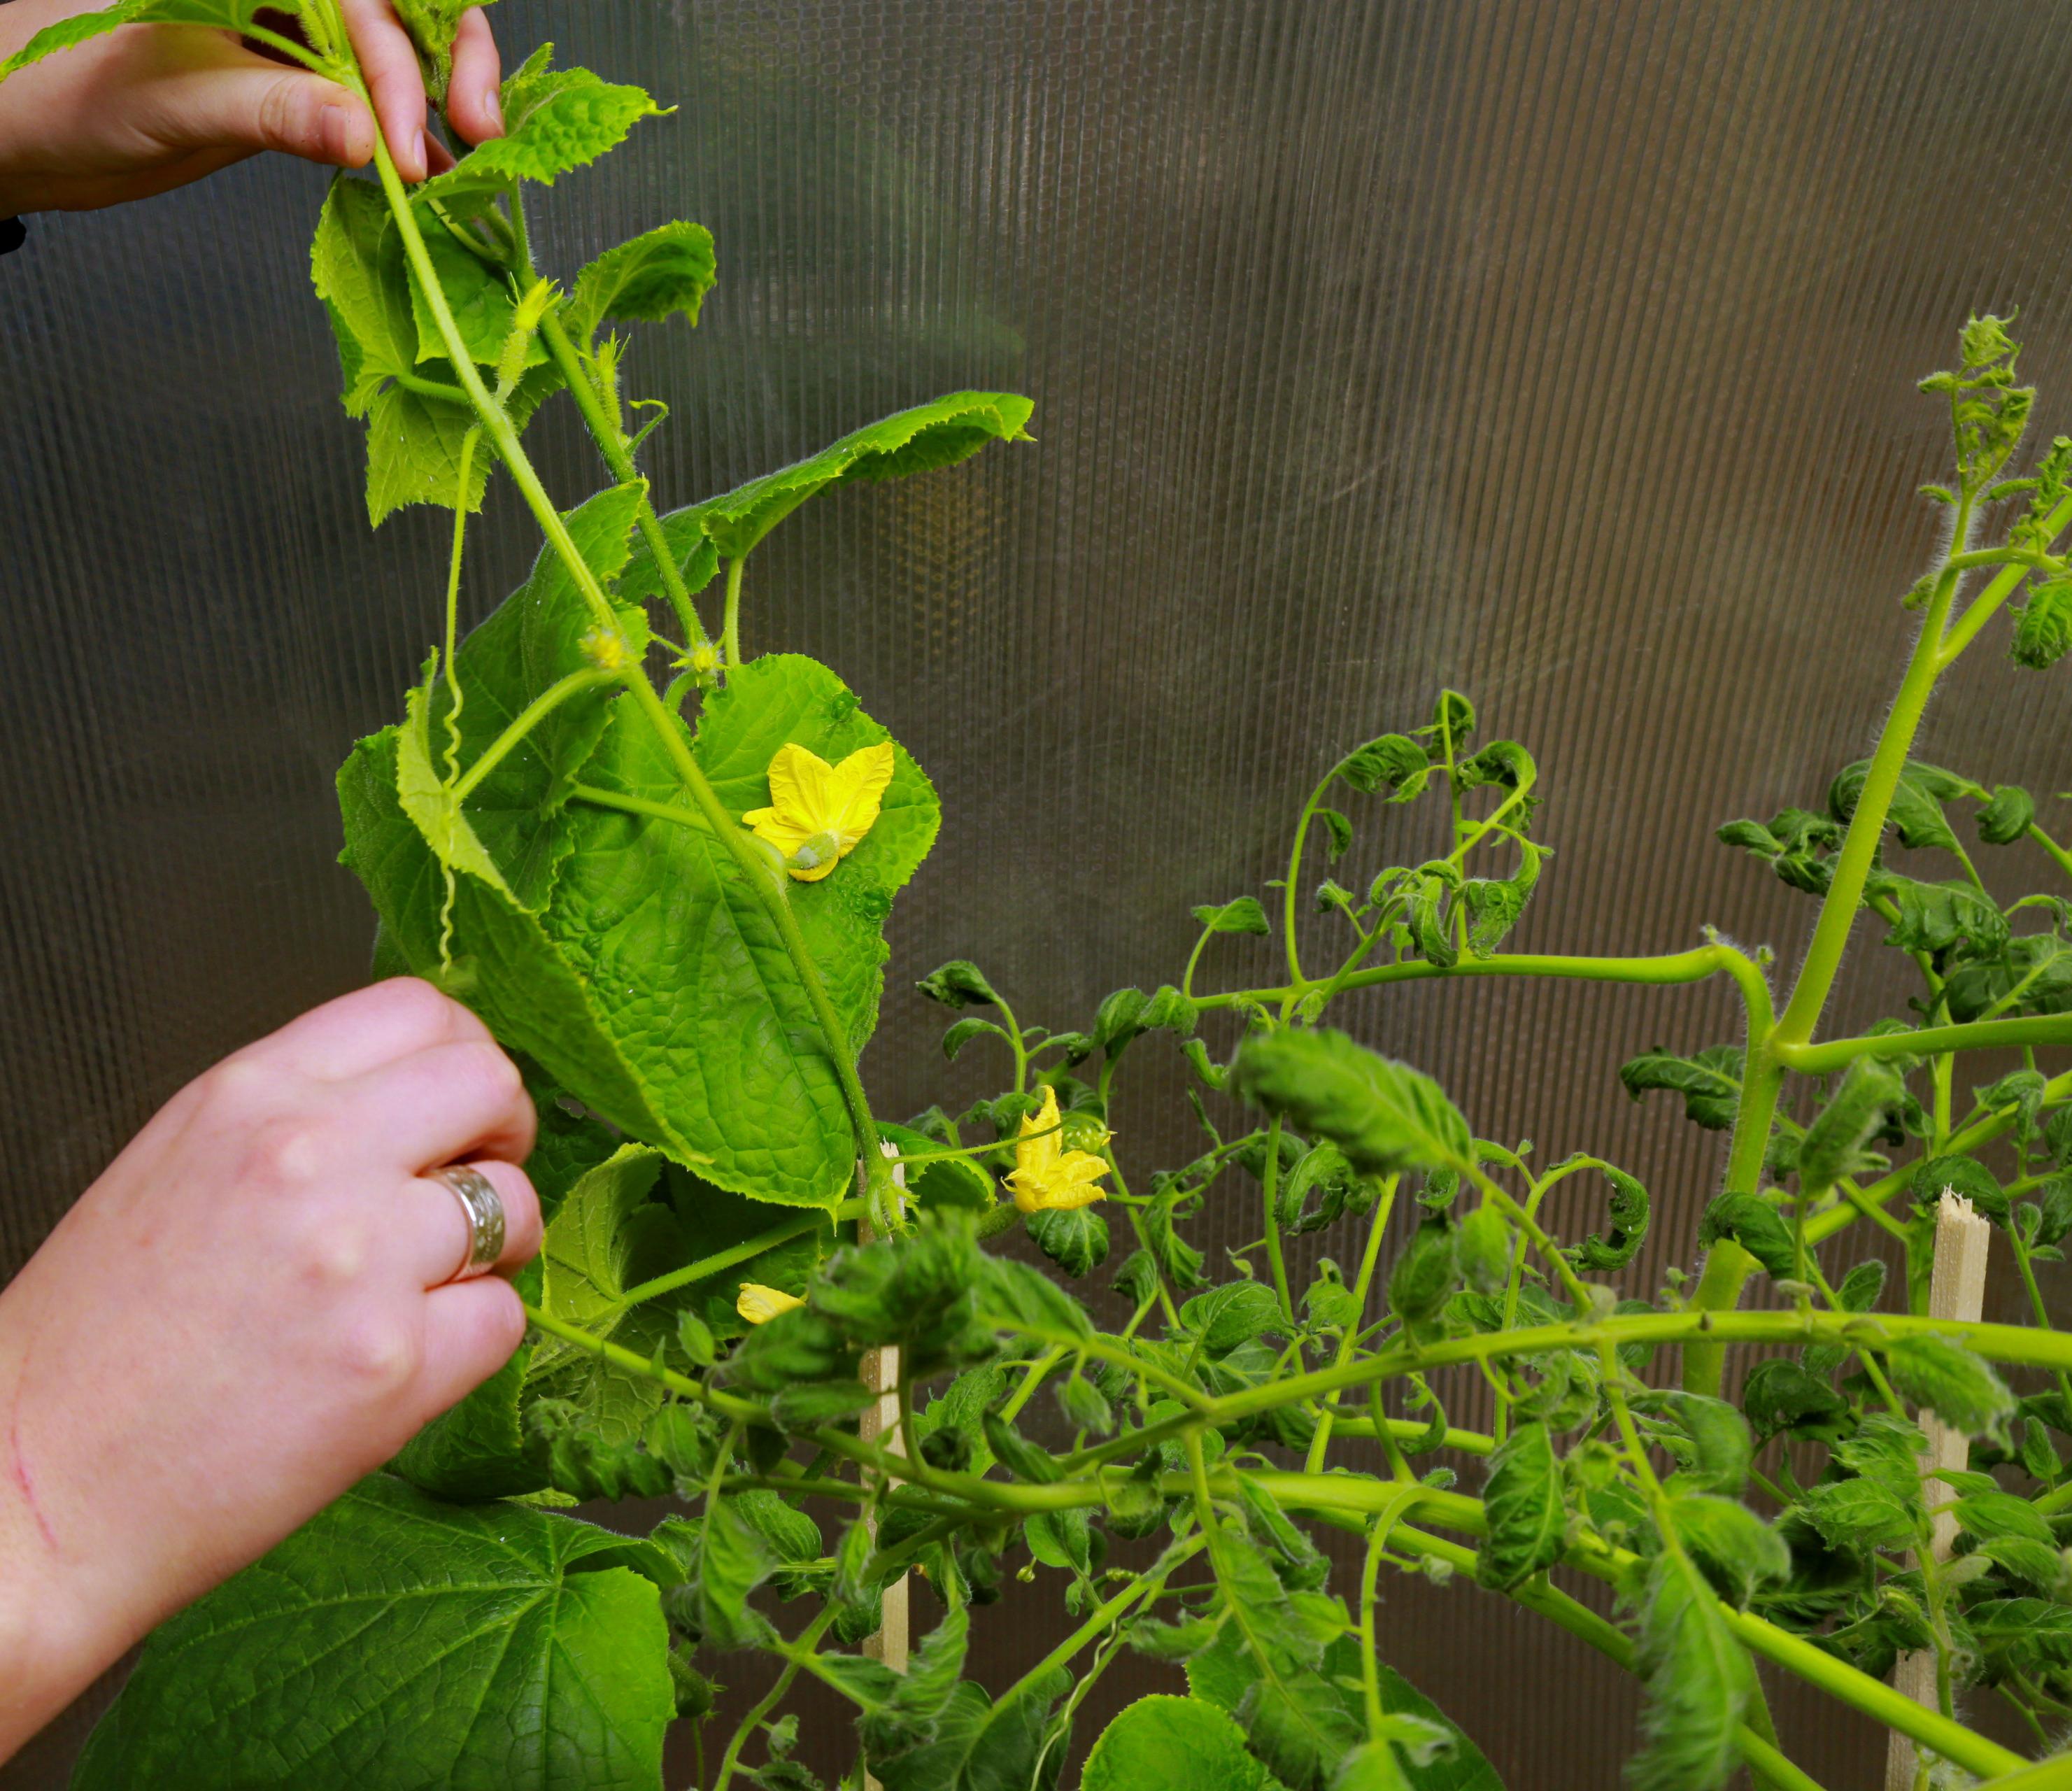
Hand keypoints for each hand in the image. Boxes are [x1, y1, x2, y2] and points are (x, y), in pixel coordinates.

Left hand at [0, 0, 502, 214]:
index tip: (406, 145)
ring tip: (460, 160)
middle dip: (448, 61)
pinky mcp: (295, 88)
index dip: (398, 65)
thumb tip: (365, 137)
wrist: (30, 135)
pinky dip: (407, 136)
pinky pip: (370, 101)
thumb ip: (273, 109)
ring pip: (395, 52)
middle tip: (476, 131)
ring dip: (437, 100)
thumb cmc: (69, 94)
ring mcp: (292, 38)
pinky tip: (427, 172)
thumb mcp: (175, 96)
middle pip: (397, 10)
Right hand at [0, 978, 542, 1759]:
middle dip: (505, 1133)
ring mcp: (361, 1261)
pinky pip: (503, 1319)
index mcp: (251, 1096)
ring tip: (430, 1286)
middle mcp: (312, 1158)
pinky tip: (404, 1358)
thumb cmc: (97, 1340)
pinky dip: (472, 1338)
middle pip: (490, 1085)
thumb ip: (300, 1117)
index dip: (465, 1057)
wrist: (34, 1484)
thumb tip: (416, 1100)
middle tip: (479, 1182)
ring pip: (514, 1206)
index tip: (463, 1106)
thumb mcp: (181, 1163)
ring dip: (497, 1246)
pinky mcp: (394, 1365)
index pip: (420, 1010)